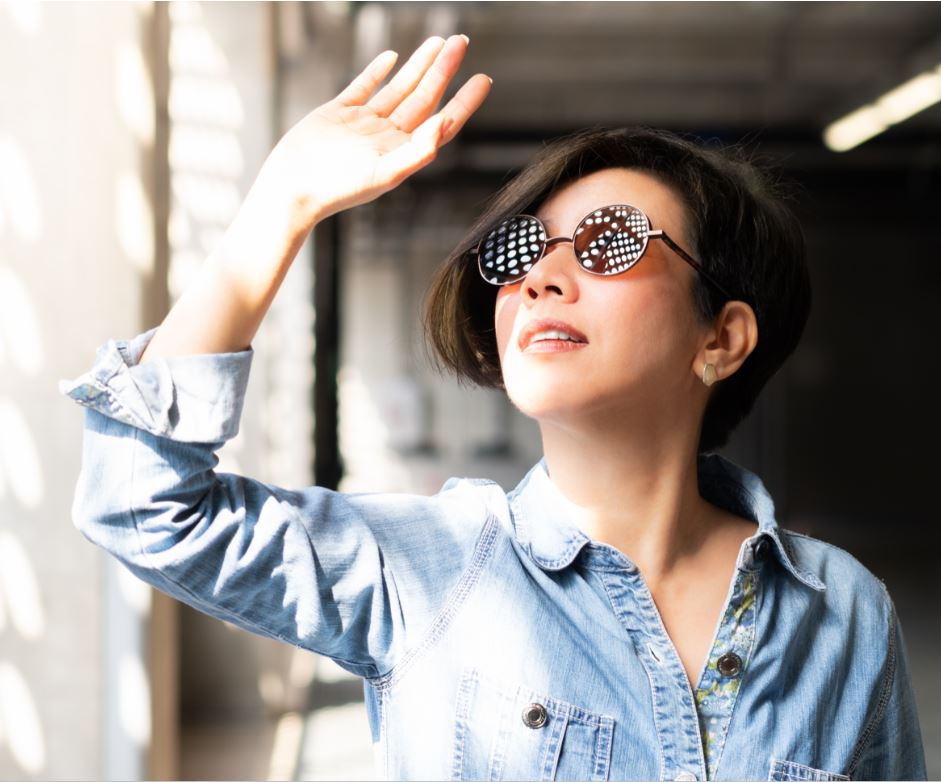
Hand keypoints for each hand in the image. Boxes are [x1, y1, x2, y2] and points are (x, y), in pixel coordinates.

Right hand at [259, 34, 491, 226]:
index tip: (483, 79)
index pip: (443, 122)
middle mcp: (388, 137)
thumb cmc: (339, 189)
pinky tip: (392, 57)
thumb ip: (419, 150)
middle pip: (424, 97)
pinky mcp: (338, 112)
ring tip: (438, 42)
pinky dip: (378, 71)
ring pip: (399, 88)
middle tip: (461, 42)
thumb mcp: (385, 173)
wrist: (293, 187)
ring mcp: (364, 123)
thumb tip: (445, 124)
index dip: (464, 101)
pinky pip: (364, 87)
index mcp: (403, 152)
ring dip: (419, 66)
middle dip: (444, 70)